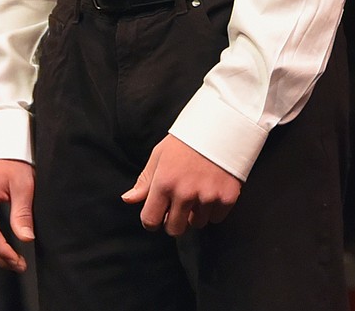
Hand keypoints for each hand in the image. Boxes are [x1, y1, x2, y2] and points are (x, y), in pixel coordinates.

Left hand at [121, 135, 241, 235]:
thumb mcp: (160, 154)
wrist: (222, 124)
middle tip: (180, 204)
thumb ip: (145, 181)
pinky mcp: (227, 197)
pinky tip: (213, 189)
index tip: (159, 213)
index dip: (153, 220)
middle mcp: (185, 193)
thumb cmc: (187, 139)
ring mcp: (207, 196)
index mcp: (164, 182)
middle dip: (175, 220)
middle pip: (174, 229)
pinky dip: (214, 209)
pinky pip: (216, 218)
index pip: (150, 221)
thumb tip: (128, 199)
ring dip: (196, 213)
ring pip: (197, 224)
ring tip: (199, 191)